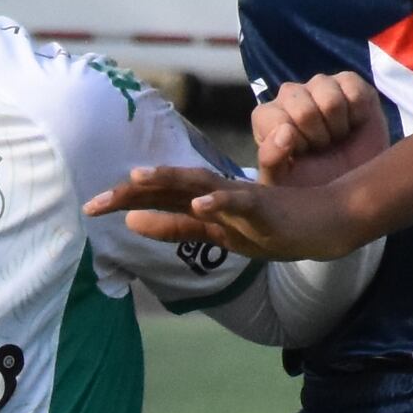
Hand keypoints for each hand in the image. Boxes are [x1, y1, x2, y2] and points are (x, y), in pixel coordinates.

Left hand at [80, 162, 381, 263]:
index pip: (156, 197)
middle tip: (94, 203)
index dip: (123, 200)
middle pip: (168, 187)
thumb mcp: (214, 234)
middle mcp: (215, 194)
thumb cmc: (269, 227)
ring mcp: (239, 198)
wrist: (324, 224)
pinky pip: (240, 202)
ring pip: (198, 184)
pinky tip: (200, 204)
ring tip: (137, 178)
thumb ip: (174, 227)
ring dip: (168, 180)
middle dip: (131, 193)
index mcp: (202, 201)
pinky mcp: (264, 207)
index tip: (88, 208)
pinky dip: (219, 202)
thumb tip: (130, 222)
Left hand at [253, 71, 380, 173]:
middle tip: (322, 148)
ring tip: (336, 137)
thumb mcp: (282, 184)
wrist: (353, 188)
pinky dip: (358, 112)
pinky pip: (353, 89)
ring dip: (337, 125)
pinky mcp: (349, 82)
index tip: (301, 155)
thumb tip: (285, 131)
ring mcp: (320, 86)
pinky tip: (353, 124)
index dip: (294, 143)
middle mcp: (290, 96)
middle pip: (303, 109)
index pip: (274, 119)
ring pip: (329, 97)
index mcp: (267, 117)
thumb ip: (271, 160)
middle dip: (318, 137)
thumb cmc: (311, 185)